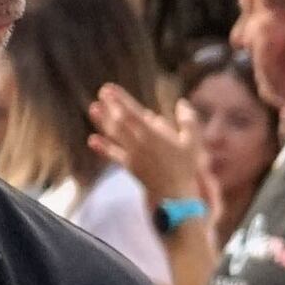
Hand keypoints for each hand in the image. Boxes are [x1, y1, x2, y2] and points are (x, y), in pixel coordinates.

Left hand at [90, 83, 204, 211]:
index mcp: (154, 135)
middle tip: (101, 92)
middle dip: (110, 106)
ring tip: (93, 109)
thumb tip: (182, 103)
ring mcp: (132, 155)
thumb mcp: (193, 143)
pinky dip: (102, 147)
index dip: (120, 100)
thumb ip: (188, 121)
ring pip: (114, 136)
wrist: (175, 195)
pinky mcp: (129, 166)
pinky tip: (92, 140)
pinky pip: (113, 155)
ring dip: (103, 122)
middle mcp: (139, 143)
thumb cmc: (185, 167)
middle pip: (120, 122)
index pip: (133, 113)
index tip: (109, 89)